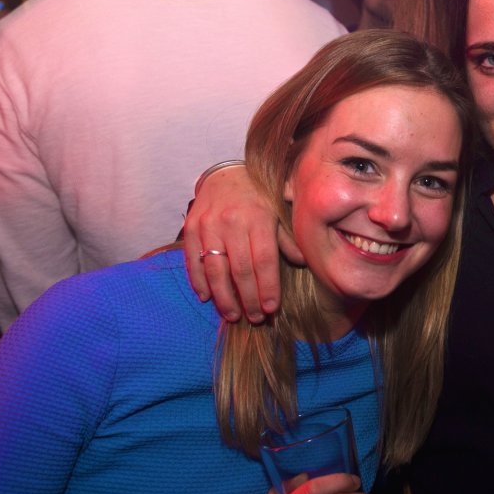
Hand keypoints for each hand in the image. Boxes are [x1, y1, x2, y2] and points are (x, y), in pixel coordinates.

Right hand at [182, 164, 284, 322]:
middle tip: (255, 318)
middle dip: (248, 298)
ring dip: (223, 297)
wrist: (226, 175)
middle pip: (240, 269)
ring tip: (233, 315)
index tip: (272, 309)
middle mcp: (232, 222)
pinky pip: (193, 261)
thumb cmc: (259, 199)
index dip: (268, 287)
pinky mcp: (190, 228)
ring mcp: (208, 225)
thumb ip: (288, 238)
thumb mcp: (279, 211)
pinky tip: (207, 298)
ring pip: (215, 269)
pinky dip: (199, 282)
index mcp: (258, 217)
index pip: (264, 260)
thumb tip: (303, 262)